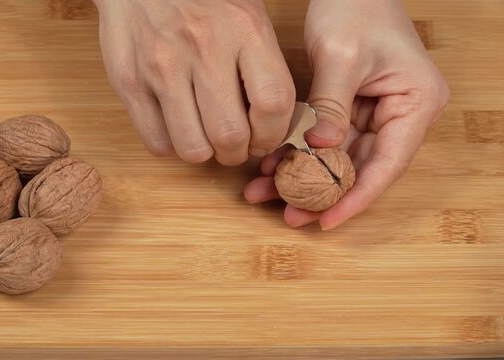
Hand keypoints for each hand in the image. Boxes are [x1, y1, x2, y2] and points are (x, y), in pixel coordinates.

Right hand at [93, 0, 295, 164]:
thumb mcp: (247, 15)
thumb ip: (264, 64)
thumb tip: (277, 120)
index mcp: (244, 29)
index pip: (272, 102)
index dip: (273, 134)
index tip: (265, 138)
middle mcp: (203, 48)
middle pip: (230, 135)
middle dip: (237, 153)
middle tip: (234, 145)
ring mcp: (162, 66)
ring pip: (193, 147)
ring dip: (204, 153)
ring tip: (204, 136)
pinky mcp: (129, 81)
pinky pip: (156, 141)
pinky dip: (171, 145)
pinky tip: (176, 125)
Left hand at [244, 0, 449, 229]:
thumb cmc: (356, 7)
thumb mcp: (341, 55)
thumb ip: (331, 105)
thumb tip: (319, 150)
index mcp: (416, 104)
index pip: (387, 164)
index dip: (356, 197)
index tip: (326, 220)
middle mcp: (400, 115)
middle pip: (360, 168)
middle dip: (321, 193)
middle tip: (288, 214)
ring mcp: (374, 113)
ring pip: (338, 159)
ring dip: (302, 177)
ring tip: (264, 193)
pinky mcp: (350, 109)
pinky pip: (324, 141)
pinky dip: (298, 154)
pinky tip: (269, 168)